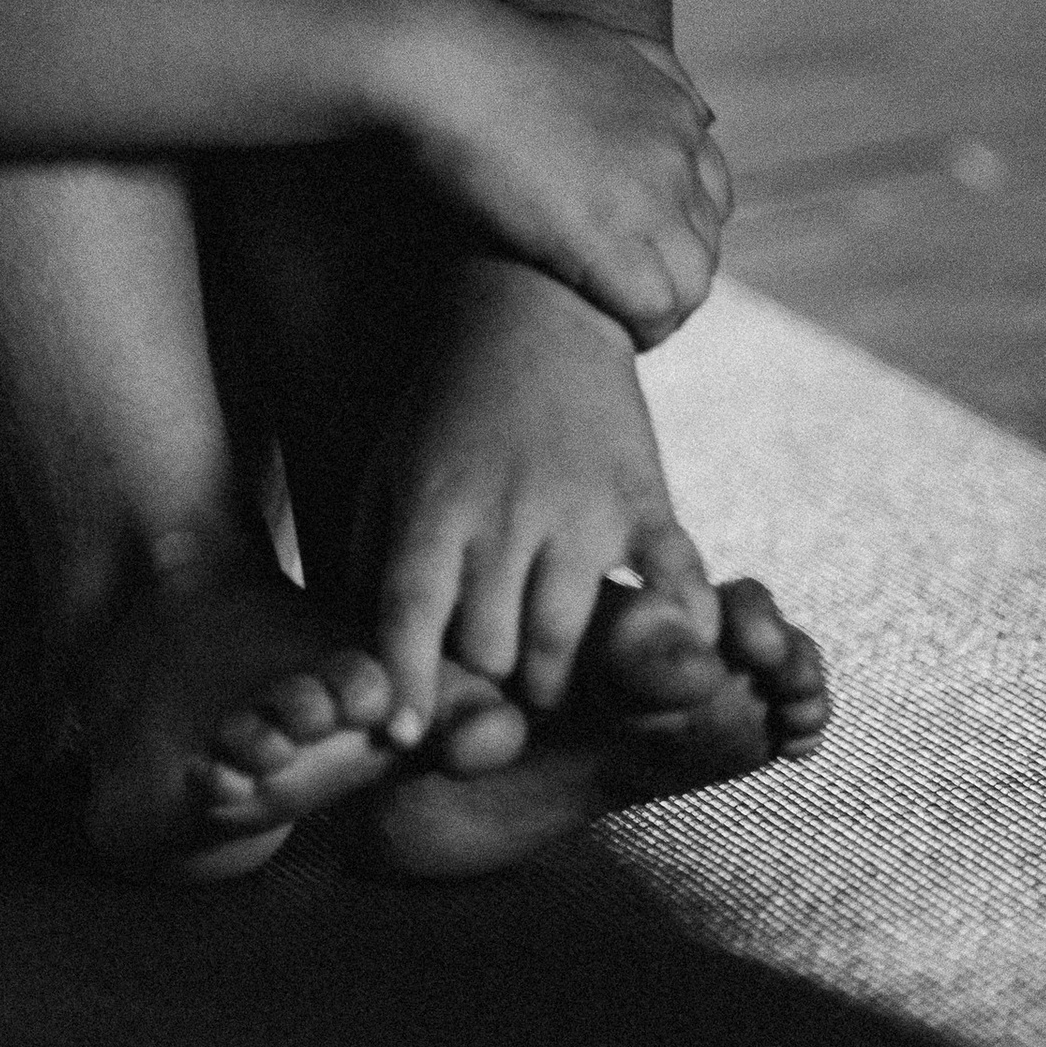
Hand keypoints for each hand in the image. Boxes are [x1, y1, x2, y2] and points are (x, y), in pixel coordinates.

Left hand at [351, 259, 710, 732]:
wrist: (533, 308)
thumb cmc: (446, 407)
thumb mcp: (388, 471)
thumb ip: (371, 562)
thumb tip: (366, 662)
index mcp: (434, 506)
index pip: (410, 615)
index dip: (407, 683)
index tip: (406, 738)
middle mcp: (505, 514)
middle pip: (490, 647)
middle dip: (484, 687)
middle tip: (487, 701)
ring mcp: (580, 507)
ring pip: (563, 638)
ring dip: (553, 680)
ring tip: (546, 682)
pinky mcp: (644, 497)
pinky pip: (671, 577)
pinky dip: (680, 625)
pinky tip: (677, 654)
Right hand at [406, 10, 730, 345]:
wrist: (442, 65)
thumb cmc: (489, 53)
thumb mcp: (593, 41)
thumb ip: (653, 72)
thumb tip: (706, 117)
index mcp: (671, 109)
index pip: (712, 197)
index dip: (673, 233)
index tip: (628, 252)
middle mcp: (674, 153)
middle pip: (704, 244)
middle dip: (664, 274)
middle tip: (610, 293)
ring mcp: (649, 198)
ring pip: (691, 284)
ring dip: (655, 310)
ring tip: (607, 320)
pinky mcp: (611, 241)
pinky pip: (656, 309)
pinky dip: (636, 328)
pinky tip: (598, 327)